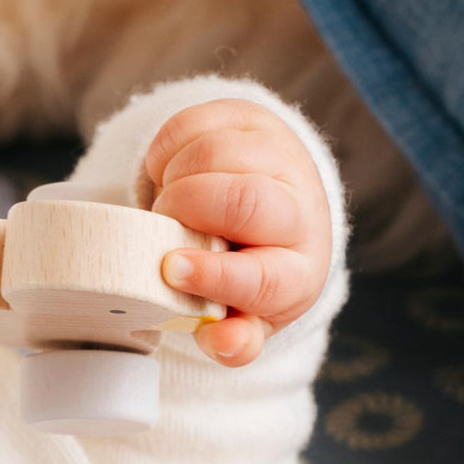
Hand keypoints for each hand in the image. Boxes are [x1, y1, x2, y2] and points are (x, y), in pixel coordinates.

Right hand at [144, 99, 332, 365]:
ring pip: (217, 153)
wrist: (273, 213)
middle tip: (161, 223)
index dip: (214, 276)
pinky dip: (166, 149)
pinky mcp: (255, 120)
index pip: (264, 277)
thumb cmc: (248, 274)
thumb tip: (226, 343)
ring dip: (174, 177)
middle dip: (188, 207)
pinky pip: (197, 122)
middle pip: (245, 200)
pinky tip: (171, 174)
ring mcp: (282, 157)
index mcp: (299, 273)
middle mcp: (302, 212)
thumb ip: (233, 339)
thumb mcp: (244, 316)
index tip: (170, 269)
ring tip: (169, 202)